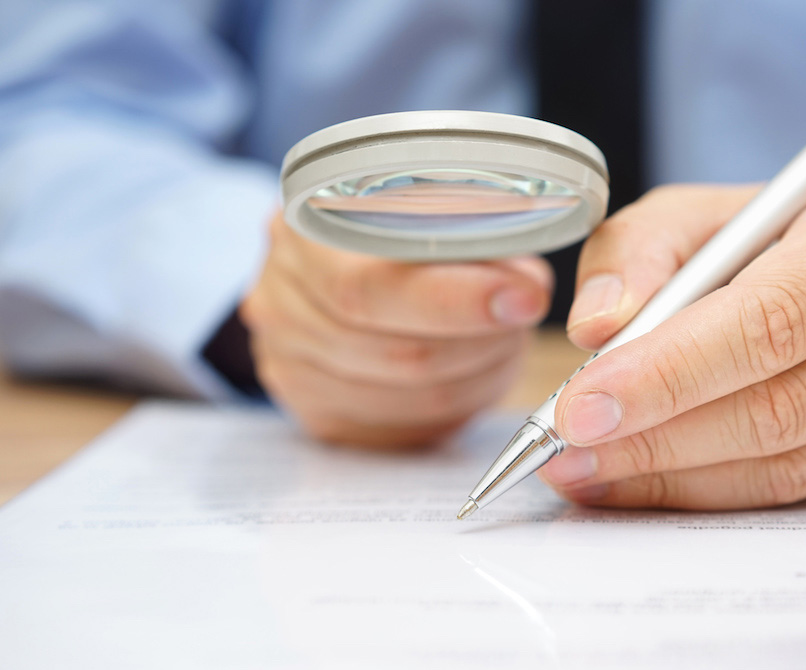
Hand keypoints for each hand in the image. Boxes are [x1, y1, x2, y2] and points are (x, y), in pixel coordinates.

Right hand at [241, 212, 551, 447]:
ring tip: (501, 341)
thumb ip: (472, 235)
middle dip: (482, 342)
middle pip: (399, 353)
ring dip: (478, 374)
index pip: (372, 287)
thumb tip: (525, 292)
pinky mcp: (314, 413)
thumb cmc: (394, 226)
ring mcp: (289, 363)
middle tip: (521, 322)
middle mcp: (280, 300)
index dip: (457, 300)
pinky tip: (471, 372)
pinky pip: (404, 429)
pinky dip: (455, 405)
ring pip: (412, 398)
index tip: (525, 299)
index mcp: (303, 231)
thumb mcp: (429, 202)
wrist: (329, 262)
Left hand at [537, 183, 805, 508]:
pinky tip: (644, 482)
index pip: (767, 322)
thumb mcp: (704, 212)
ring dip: (673, 478)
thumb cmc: (783, 235)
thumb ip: (638, 252)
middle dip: (655, 438)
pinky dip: (710, 494)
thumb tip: (596, 328)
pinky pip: (798, 492)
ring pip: (786, 465)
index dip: (668, 373)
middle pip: (777, 407)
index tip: (582, 405)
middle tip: (568, 450)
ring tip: (589, 471)